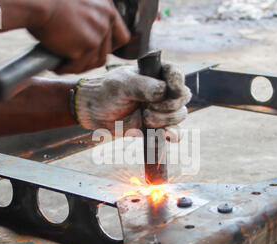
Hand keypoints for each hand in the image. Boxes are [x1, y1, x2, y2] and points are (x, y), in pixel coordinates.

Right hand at [28, 0, 129, 73]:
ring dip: (78, 67)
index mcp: (107, 9)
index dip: (110, 47)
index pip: (121, 37)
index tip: (96, 51)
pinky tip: (56, 67)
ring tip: (62, 65)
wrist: (37, 2)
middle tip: (72, 61)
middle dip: (88, 60)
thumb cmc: (49, 1)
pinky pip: (78, 66)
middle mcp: (106, 22)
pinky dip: (66, 69)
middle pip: (106, 53)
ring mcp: (98, 35)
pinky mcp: (87, 46)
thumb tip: (90, 43)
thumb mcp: (78, 5)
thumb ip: (90, 19)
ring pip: (93, 62)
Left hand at [73, 63, 190, 137]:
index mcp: (156, 74)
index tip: (171, 92)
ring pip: (179, 115)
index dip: (177, 84)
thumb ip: (143, 86)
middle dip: (167, 106)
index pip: (176, 74)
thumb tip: (164, 92)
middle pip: (182, 98)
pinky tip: (167, 135)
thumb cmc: (106, 91)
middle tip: (146, 108)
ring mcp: (161, 109)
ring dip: (164, 120)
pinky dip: (173, 135)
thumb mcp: (122, 84)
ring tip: (144, 119)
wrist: (94, 112)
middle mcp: (163, 90)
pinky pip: (174, 132)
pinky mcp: (157, 126)